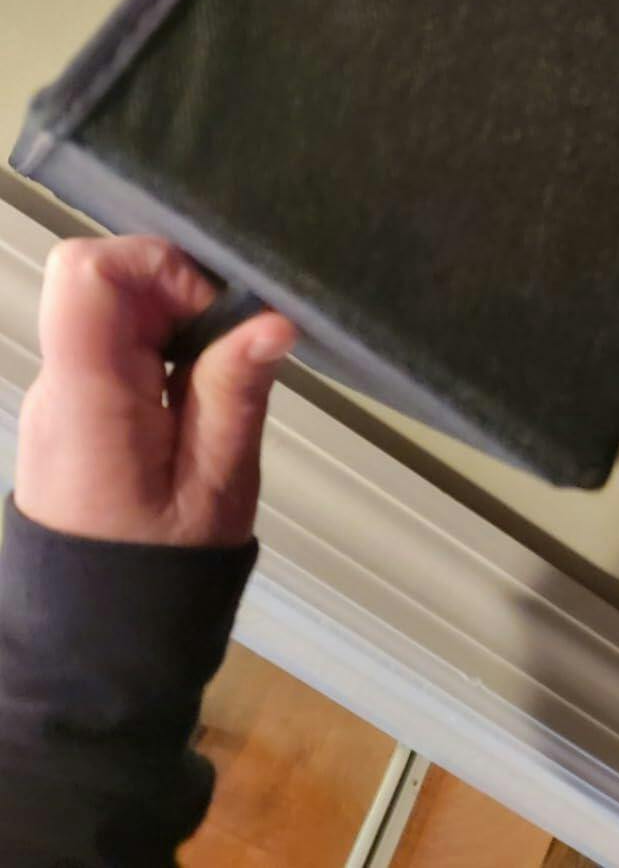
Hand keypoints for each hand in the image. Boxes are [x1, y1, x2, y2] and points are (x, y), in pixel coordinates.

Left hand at [16, 236, 296, 547]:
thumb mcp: (217, 486)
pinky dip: (160, 353)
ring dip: (173, 327)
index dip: (155, 265)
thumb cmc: (158, 571)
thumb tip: (271, 319)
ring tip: (209, 389)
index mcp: (86, 398)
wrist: (94, 641)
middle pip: (106, 282)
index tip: (210, 312)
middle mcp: (58, 384)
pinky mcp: (71, 407)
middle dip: (177, 297)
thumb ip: (234, 393)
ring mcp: (59, 394)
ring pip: (113, 311)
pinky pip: (113, 346)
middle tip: (223, 356)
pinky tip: (190, 403)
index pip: (85, 271)